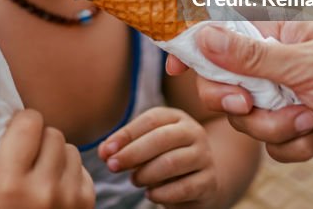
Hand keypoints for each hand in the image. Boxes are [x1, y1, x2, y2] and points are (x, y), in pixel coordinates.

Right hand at [0, 110, 93, 208]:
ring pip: (70, 147)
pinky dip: (68, 172)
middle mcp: (43, 189)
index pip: (29, 123)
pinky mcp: (86, 202)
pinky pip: (82, 167)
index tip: (17, 130)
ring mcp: (68, 196)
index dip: (23, 121)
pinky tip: (54, 187)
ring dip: (56, 154)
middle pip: (52, 133)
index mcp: (10, 182)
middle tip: (28, 154)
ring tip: (40, 173)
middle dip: (40, 139)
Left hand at [98, 107, 217, 207]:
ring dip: (146, 173)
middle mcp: (193, 132)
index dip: (125, 134)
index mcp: (176, 117)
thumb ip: (124, 146)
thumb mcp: (145, 148)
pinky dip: (162, 193)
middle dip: (132, 153)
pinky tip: (150, 194)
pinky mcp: (209, 181)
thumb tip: (104, 151)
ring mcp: (204, 156)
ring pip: (172, 162)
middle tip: (112, 166)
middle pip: (162, 138)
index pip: (150, 119)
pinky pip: (184, 187)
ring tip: (134, 180)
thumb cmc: (164, 159)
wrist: (199, 182)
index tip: (105, 151)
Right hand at [167, 22, 312, 166]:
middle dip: (238, 101)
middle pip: (225, 86)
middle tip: (251, 102)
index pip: (223, 35)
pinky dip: (299, 145)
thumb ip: (251, 55)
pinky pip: (274, 146)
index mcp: (278, 36)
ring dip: (280, 127)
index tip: (174, 65)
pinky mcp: (300, 132)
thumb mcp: (307, 64)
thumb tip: (204, 36)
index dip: (195, 48)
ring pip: (248, 122)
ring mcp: (288, 100)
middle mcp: (278, 67)